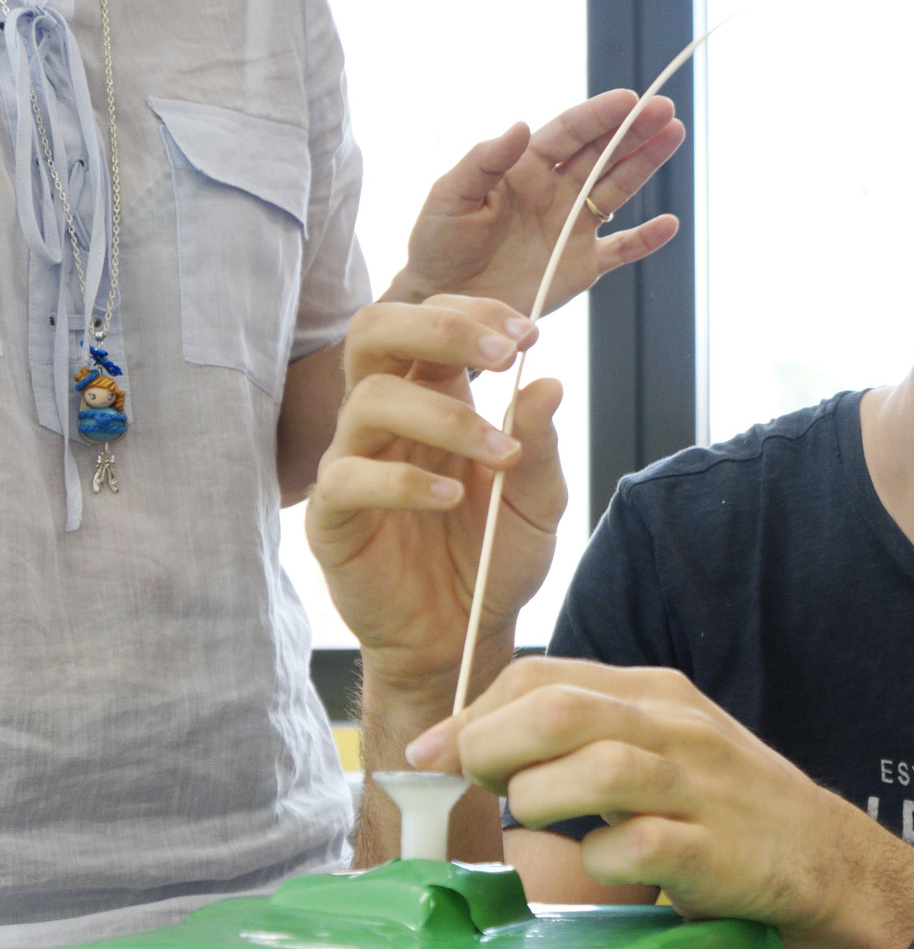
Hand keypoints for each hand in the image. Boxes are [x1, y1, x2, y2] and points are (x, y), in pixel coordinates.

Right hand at [306, 296, 564, 698]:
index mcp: (434, 395)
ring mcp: (353, 461)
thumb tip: (546, 382)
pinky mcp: (332, 516)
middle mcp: (387, 418)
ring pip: (370, 399)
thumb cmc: (495, 557)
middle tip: (503, 354)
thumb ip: (540, 443)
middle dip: (440, 328)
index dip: (474, 314)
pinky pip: (347, 478)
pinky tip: (450, 498)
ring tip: (502, 455)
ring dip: (445, 416)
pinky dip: (403, 482)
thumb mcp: (538, 501)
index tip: (531, 335)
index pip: (432, 320)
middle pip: (375, 330)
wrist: (465, 634)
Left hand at [386, 91, 685, 313]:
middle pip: (603, 154)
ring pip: (618, 189)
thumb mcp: (450, 196)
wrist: (444, 299)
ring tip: (674, 136)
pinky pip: (621, 250)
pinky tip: (669, 224)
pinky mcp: (582, 265)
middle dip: (634, 131)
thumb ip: (483, 161)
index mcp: (525, 169)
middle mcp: (556, 191)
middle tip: (665, 109)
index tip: (629, 100)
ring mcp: (572, 227)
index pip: (569, 133)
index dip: (600, 115)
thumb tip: (520, 126)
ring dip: (646, 164)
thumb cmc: (439, 242)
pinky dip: (646, 239)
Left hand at [406, 658, 863, 935]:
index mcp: (655, 693)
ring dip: (536, 801)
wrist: (823, 857)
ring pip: (591, 770)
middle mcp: (675, 727)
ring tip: (531, 824)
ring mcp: (697, 788)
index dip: (473, 711)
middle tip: (472, 785)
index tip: (434, 753)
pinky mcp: (710, 851)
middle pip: (558, 710)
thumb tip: (474, 743)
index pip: (544, 675)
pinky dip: (597, 860)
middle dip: (490, 746)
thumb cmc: (722, 805)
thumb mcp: (660, 744)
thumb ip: (584, 734)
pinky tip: (602, 865)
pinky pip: (632, 847)